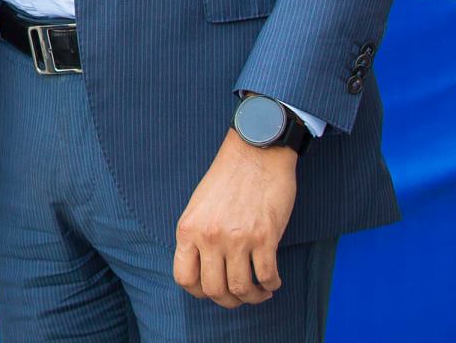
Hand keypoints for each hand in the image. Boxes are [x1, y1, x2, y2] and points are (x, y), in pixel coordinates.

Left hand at [173, 129, 298, 308]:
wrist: (255, 153)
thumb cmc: (228, 178)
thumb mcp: (198, 206)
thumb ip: (197, 236)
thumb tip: (204, 270)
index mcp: (188, 229)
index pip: (183, 278)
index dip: (199, 292)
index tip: (212, 291)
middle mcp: (209, 237)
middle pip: (214, 291)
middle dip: (228, 301)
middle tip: (239, 297)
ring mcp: (237, 238)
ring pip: (241, 289)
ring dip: (252, 297)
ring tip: (259, 292)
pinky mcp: (264, 237)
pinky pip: (267, 277)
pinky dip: (271, 286)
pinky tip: (272, 282)